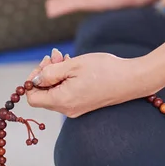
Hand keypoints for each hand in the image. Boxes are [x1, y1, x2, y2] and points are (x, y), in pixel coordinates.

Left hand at [26, 52, 150, 116]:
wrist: (132, 79)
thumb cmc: (104, 70)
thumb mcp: (73, 65)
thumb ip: (50, 72)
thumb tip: (36, 79)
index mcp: (62, 101)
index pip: (32, 98)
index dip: (32, 80)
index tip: (43, 64)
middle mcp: (67, 109)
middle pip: (43, 94)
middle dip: (45, 73)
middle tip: (55, 56)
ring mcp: (77, 108)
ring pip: (55, 92)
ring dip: (55, 73)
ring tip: (63, 57)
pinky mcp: (84, 104)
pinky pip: (66, 93)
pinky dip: (65, 79)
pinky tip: (72, 65)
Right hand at [46, 0, 146, 17]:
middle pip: (76, 0)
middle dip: (65, 2)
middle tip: (52, 5)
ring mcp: (93, 2)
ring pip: (73, 4)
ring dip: (61, 5)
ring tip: (49, 8)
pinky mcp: (92, 4)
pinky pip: (75, 4)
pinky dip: (63, 6)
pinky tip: (54, 9)